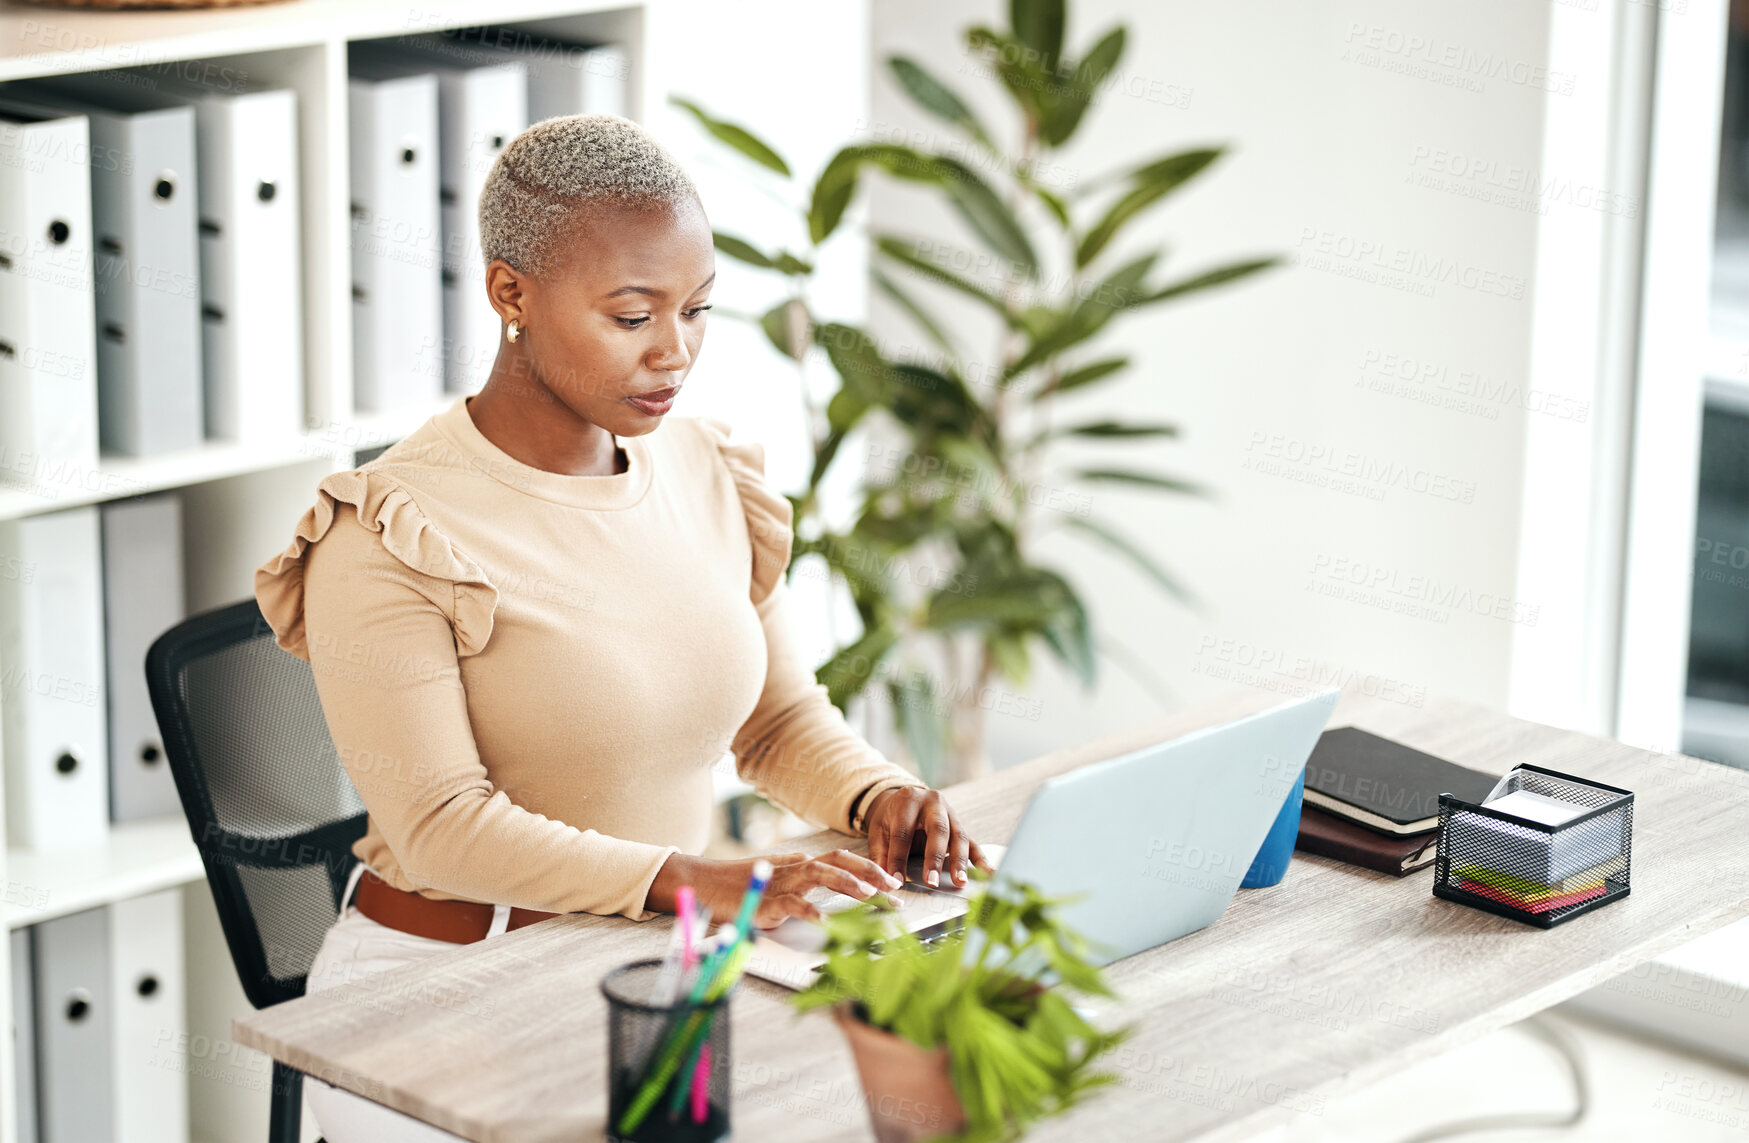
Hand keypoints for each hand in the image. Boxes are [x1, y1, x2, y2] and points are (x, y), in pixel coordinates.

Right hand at [648, 850, 903, 928]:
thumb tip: (836, 893)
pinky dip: (810, 911)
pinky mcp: (768, 901)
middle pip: (839, 861)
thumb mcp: (782, 882)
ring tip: (870, 895)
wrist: (707, 885)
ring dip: (848, 883)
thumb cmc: (745, 886)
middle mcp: (797, 867)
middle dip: (870, 872)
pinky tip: (825, 922)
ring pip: (821, 875)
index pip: (843, 860)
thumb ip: (806, 885)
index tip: (893, 881)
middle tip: (894, 887)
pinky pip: (793, 904)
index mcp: (802, 864)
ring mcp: (783, 882)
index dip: (870, 867)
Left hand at [864, 787, 993, 888]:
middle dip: (935, 858)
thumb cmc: (891, 817)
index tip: (896, 880)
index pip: (903, 831)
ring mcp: (951, 812)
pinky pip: (972, 842)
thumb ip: (880, 853)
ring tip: (959, 882)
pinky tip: (990, 872)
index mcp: (908, 800)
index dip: (898, 857)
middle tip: (931, 882)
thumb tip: (883, 880)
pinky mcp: (961, 825)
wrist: (906, 799)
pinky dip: (981, 858)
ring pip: (958, 836)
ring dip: (959, 861)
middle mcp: (933, 803)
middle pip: (937, 830)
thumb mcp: (879, 829)